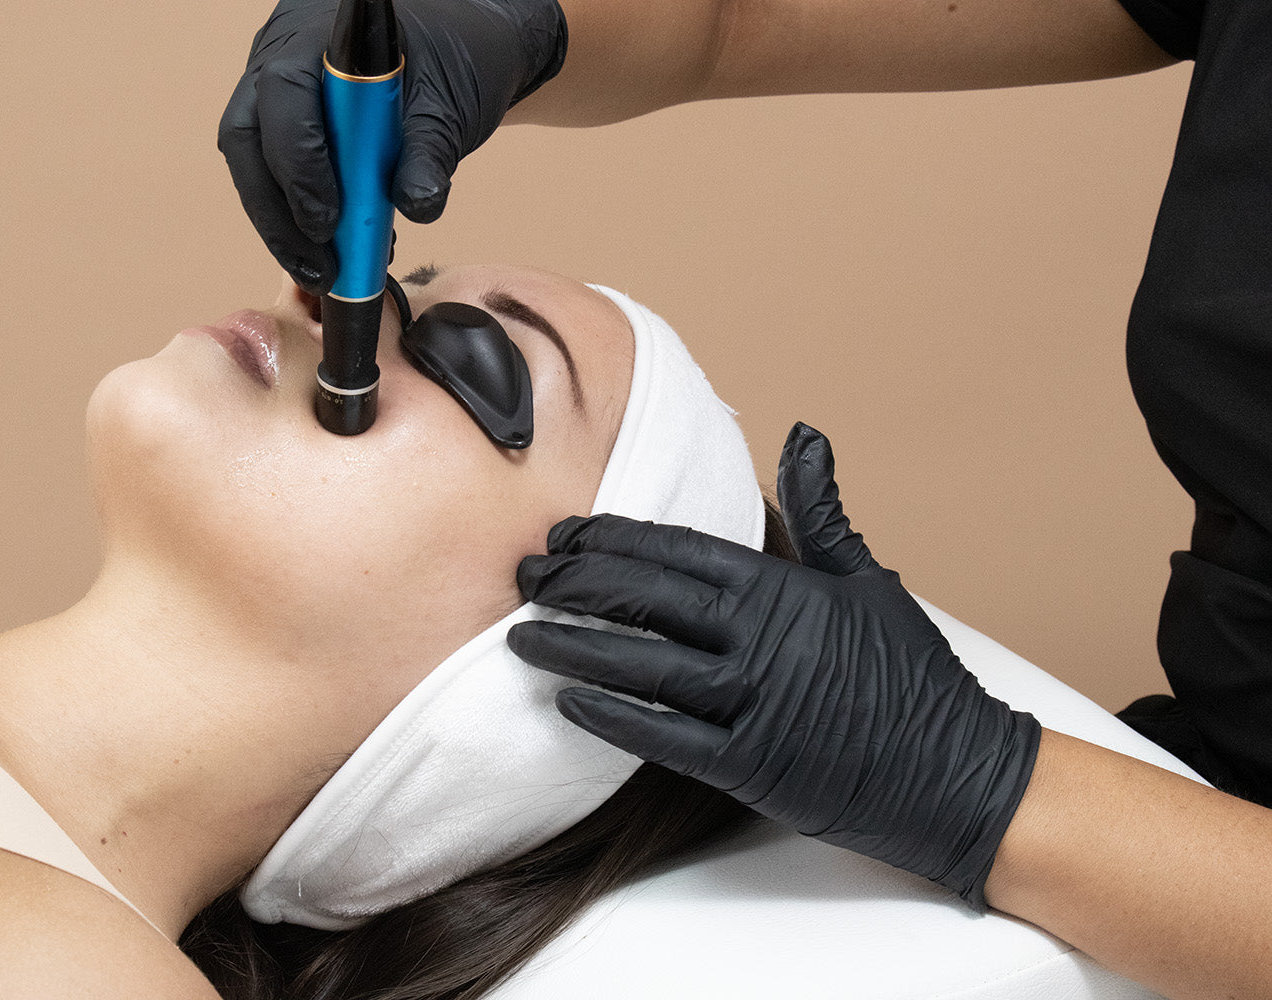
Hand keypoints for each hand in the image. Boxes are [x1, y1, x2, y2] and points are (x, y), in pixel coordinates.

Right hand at [218, 0, 567, 292]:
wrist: (461, 49)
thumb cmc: (453, 61)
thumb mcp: (452, 105)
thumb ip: (431, 151)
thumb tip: (418, 204)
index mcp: (322, 38)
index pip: (285, 96)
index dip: (299, 165)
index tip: (327, 223)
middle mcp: (282, 58)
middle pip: (249, 141)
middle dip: (278, 213)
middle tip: (318, 268)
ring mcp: (276, 93)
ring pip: (253, 164)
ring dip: (284, 226)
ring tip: (325, 272)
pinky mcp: (287, 127)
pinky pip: (276, 176)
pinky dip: (300, 219)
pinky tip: (338, 251)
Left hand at [508, 422, 1040, 907]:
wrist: (960, 774)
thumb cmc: (915, 675)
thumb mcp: (868, 579)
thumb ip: (823, 510)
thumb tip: (805, 435)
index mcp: (784, 588)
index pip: (675, 551)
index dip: (610, 540)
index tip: (564, 535)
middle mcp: (761, 639)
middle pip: (644, 600)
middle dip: (575, 584)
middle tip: (525, 578)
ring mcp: (755, 703)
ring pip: (642, 665)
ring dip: (575, 648)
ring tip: (523, 638)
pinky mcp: (752, 766)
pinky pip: (665, 738)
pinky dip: (613, 719)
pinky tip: (570, 703)